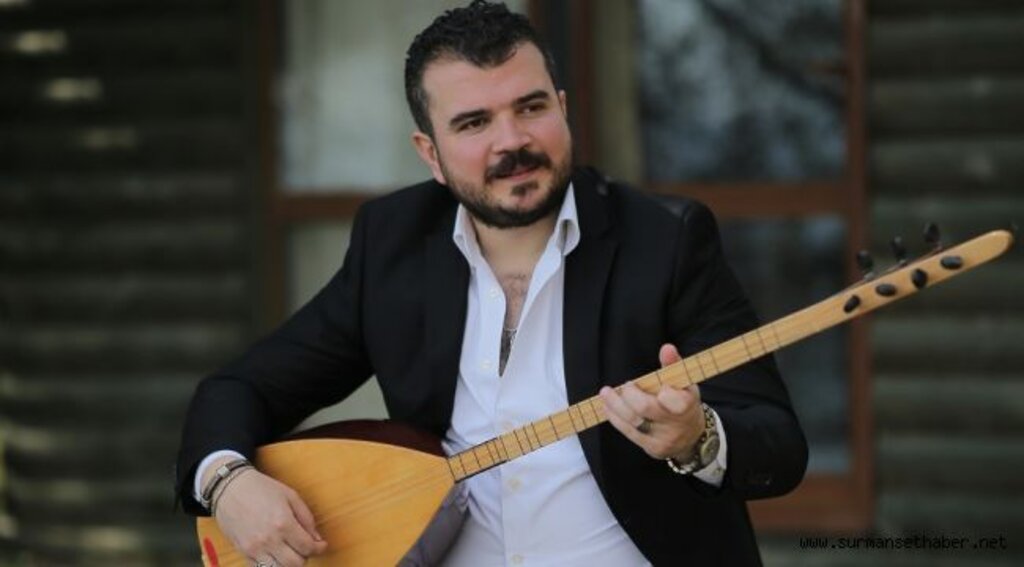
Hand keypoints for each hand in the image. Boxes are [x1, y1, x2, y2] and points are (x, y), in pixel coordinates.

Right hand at [213, 467, 327, 566]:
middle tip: (306, 548)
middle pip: (295, 564)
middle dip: (305, 557)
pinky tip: (276, 555)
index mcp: (283, 523)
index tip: (321, 545)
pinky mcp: (243, 552)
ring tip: (291, 552)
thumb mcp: (291, 496)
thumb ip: (306, 518)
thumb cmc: (261, 488)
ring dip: (288, 564)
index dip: (319, 548)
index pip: (308, 547)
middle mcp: (269, 539)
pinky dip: (272, 565)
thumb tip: (317, 538)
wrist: (230, 487)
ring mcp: (254, 548)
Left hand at [599, 343, 704, 461]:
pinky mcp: (651, 448)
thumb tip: (666, 347)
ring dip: (615, 405)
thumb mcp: (684, 382)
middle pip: (645, 409)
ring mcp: (663, 440)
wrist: (691, 436)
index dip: (663, 393)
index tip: (658, 386)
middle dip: (629, 395)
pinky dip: (615, 418)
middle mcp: (676, 425)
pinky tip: (607, 407)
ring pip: (632, 421)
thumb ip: (673, 364)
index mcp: (687, 406)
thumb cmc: (684, 401)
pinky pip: (628, 432)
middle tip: (624, 386)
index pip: (675, 401)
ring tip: (606, 393)